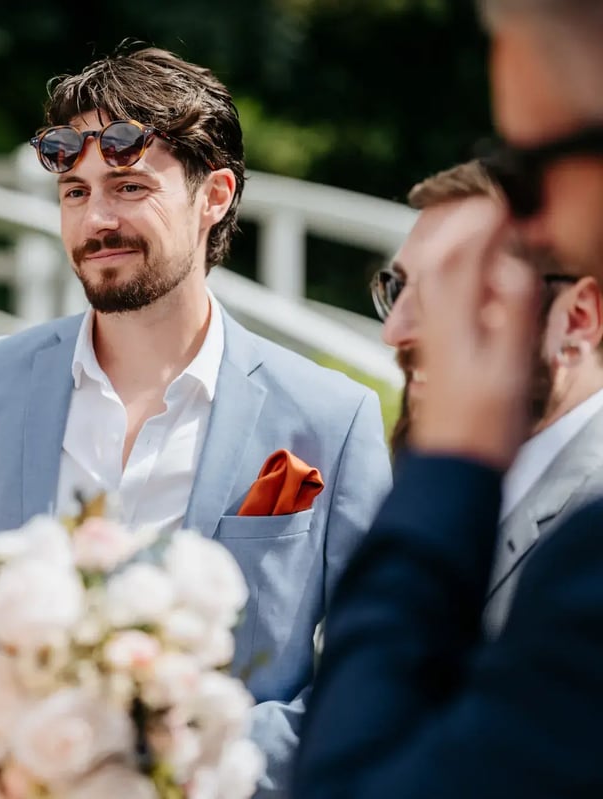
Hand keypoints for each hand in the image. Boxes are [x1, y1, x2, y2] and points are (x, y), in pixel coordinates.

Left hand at [409, 210, 541, 469]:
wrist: (452, 469)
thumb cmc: (485, 426)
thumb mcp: (510, 368)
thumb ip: (512, 313)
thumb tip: (512, 262)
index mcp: (452, 322)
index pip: (460, 256)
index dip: (481, 224)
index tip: (505, 202)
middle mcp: (433, 324)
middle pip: (438, 260)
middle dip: (462, 227)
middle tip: (492, 206)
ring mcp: (430, 338)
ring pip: (433, 279)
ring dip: (455, 247)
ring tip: (482, 228)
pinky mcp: (435, 352)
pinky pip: (436, 298)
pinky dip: (452, 274)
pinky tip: (471, 277)